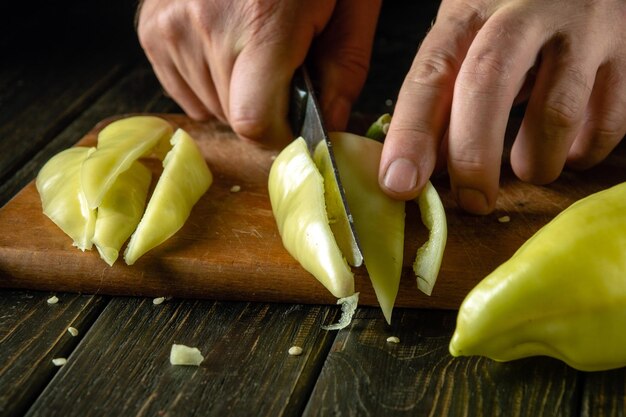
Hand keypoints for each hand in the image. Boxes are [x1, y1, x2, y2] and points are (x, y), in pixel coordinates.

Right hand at [137, 0, 380, 147]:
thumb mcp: (350, 3)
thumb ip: (345, 69)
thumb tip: (331, 126)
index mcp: (263, 21)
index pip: (254, 122)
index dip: (282, 131)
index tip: (298, 117)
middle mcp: (206, 26)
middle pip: (234, 117)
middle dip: (265, 108)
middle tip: (281, 67)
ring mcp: (171, 27)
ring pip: (210, 107)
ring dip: (236, 95)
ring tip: (252, 49)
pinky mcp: (151, 29)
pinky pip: (185, 91)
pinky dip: (209, 82)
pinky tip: (226, 47)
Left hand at [379, 0, 625, 213]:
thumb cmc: (510, 21)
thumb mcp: (467, 45)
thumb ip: (443, 101)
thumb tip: (422, 171)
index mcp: (469, 11)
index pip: (430, 73)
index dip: (411, 134)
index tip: (399, 183)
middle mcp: (524, 12)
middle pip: (487, 84)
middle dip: (473, 156)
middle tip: (472, 202)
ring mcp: (582, 28)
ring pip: (557, 111)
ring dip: (537, 160)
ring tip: (527, 166)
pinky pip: (607, 123)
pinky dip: (582, 152)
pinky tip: (567, 147)